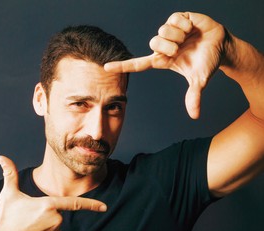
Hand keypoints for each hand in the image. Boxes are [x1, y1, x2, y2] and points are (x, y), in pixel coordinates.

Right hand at [0, 155, 106, 230]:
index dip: (92, 205)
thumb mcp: (8, 194)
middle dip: (46, 211)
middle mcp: (55, 220)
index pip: (75, 203)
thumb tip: (1, 157)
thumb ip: (9, 174)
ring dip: (46, 222)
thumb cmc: (5, 219)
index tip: (104, 207)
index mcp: (48, 205)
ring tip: (28, 226)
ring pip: (56, 223)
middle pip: (58, 211)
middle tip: (28, 216)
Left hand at [105, 12, 226, 118]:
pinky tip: (192, 27)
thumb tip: (195, 116)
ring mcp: (168, 31)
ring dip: (179, 36)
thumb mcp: (199, 80)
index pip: (138, 64)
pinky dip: (186, 25)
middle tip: (181, 49)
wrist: (221, 46)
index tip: (106, 67)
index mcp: (162, 60)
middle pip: (153, 44)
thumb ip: (194, 96)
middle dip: (170, 47)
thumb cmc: (207, 62)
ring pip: (163, 31)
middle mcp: (162, 46)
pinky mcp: (177, 18)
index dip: (122, 66)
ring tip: (189, 37)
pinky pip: (174, 20)